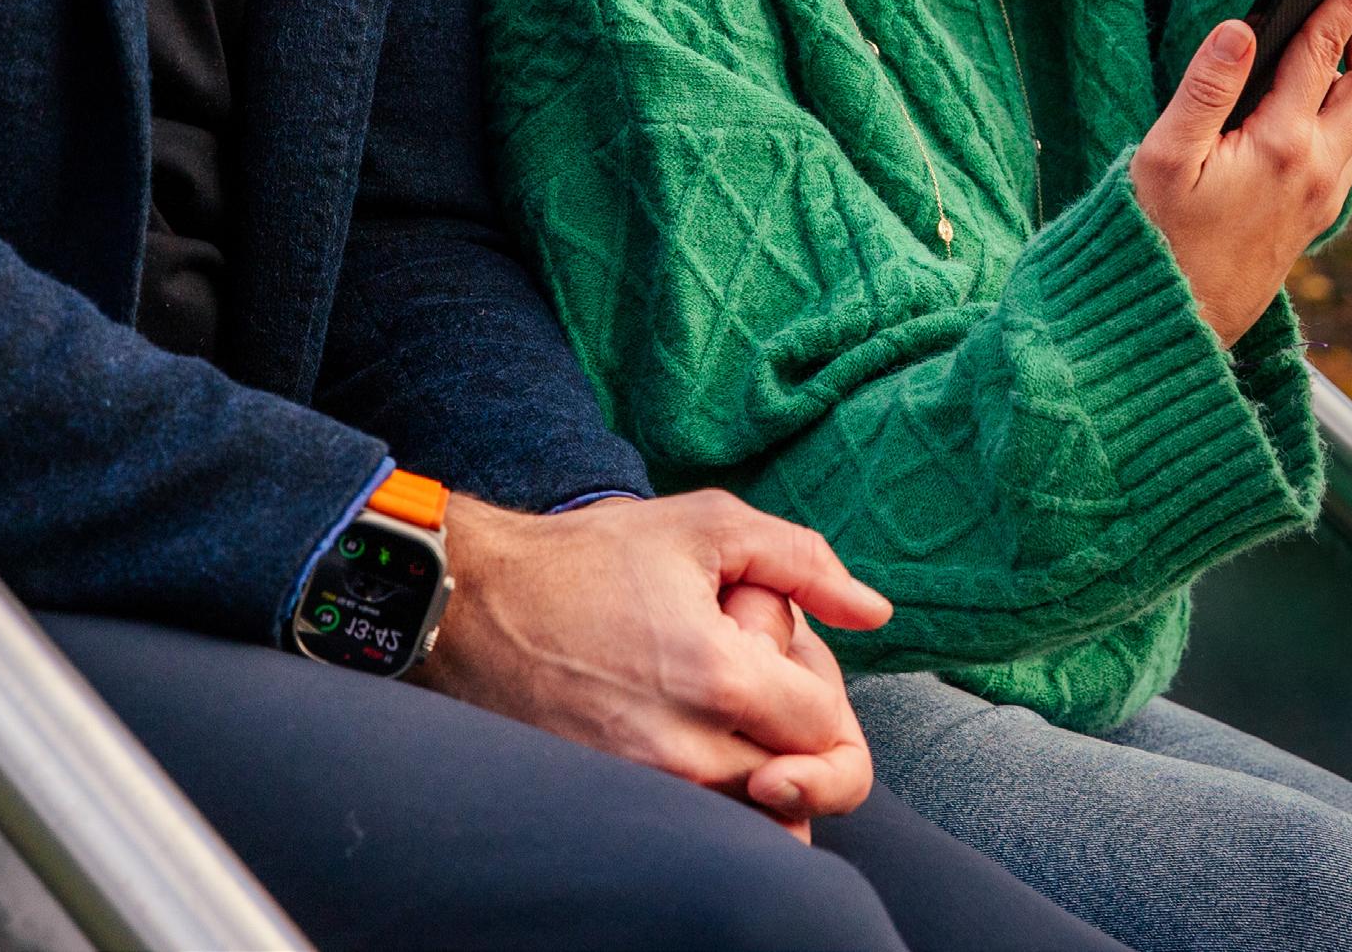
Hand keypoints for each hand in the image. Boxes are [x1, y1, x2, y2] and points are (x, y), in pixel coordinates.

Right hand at [420, 491, 889, 824]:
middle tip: (746, 672)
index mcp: (720, 682)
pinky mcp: (617, 809)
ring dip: (756, 761)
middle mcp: (689, 756)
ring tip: (711, 696)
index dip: (814, 681)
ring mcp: (649, 793)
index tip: (773, 647)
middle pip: (801, 782)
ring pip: (756, 814)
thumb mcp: (706, 526)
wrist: (477, 606)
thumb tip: (875, 612)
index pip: (829, 729)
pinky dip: (711, 784)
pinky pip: (701, 826)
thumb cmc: (592, 557)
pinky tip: (676, 719)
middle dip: (790, 727)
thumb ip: (803, 562)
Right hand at [1131, 0, 1351, 344]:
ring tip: (1341, 43)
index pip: (1325, 52)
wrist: (1178, 323)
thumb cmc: (1160, 240)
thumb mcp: (1165, 156)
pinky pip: (1349, 152)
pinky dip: (1348, 113)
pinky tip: (1319, 108)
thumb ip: (1206, 88)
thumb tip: (1239, 31)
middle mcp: (1316, 170)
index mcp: (1282, 144)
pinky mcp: (1315, 219)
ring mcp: (1321, 198)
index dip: (1351, 1)